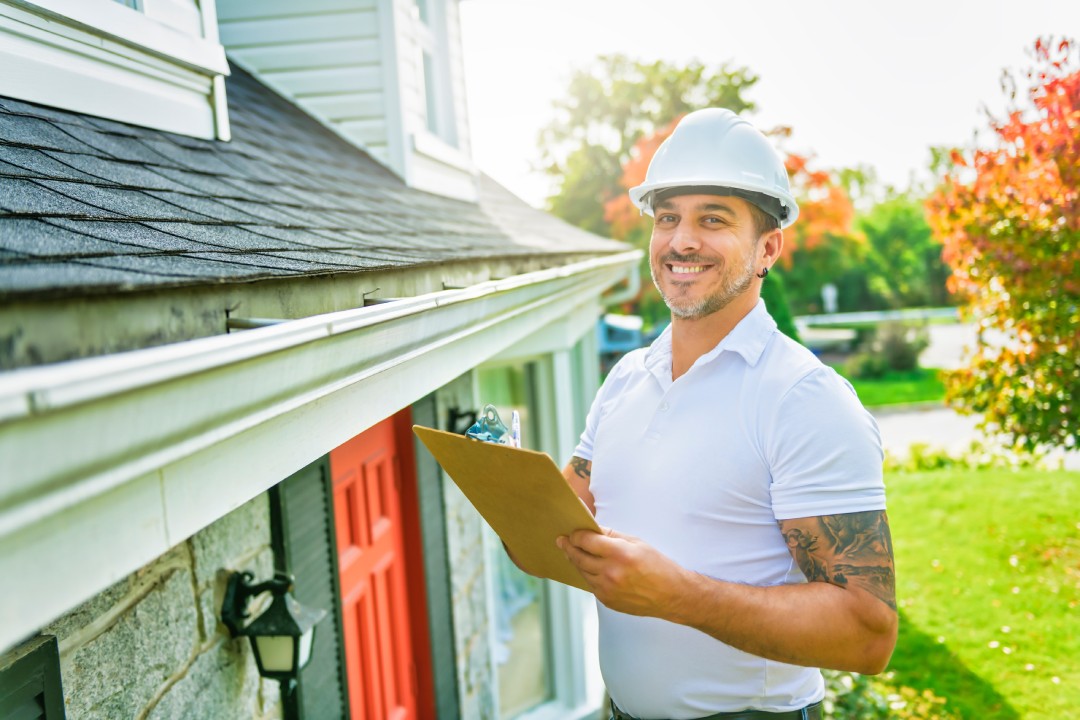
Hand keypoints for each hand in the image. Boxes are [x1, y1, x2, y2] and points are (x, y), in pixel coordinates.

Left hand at [556, 528, 689, 616]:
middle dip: (569, 547)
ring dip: (577, 561)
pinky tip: (589, 568)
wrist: (672, 595)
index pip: (586, 541)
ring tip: (573, 553)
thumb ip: (612, 535)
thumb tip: (592, 528)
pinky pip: (590, 585)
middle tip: (561, 541)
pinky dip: (588, 575)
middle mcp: (611, 573)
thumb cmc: (657, 565)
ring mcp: (607, 589)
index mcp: (620, 554)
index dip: (576, 535)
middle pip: (579, 557)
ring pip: (582, 572)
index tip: (572, 532)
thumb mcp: (637, 542)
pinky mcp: (607, 601)